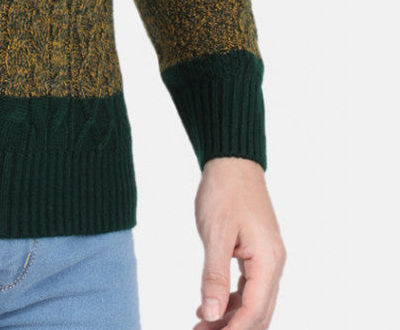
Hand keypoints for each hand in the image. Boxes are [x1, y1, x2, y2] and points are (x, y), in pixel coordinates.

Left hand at [191, 156, 285, 329]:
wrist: (233, 161)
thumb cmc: (225, 191)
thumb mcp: (216, 234)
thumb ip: (214, 276)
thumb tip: (210, 313)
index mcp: (268, 260)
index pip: (254, 309)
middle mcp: (273, 264)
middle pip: (258, 311)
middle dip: (232, 327)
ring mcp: (267, 259)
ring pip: (253, 302)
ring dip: (229, 317)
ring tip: (200, 326)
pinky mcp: (257, 253)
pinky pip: (248, 287)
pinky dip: (230, 300)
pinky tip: (207, 305)